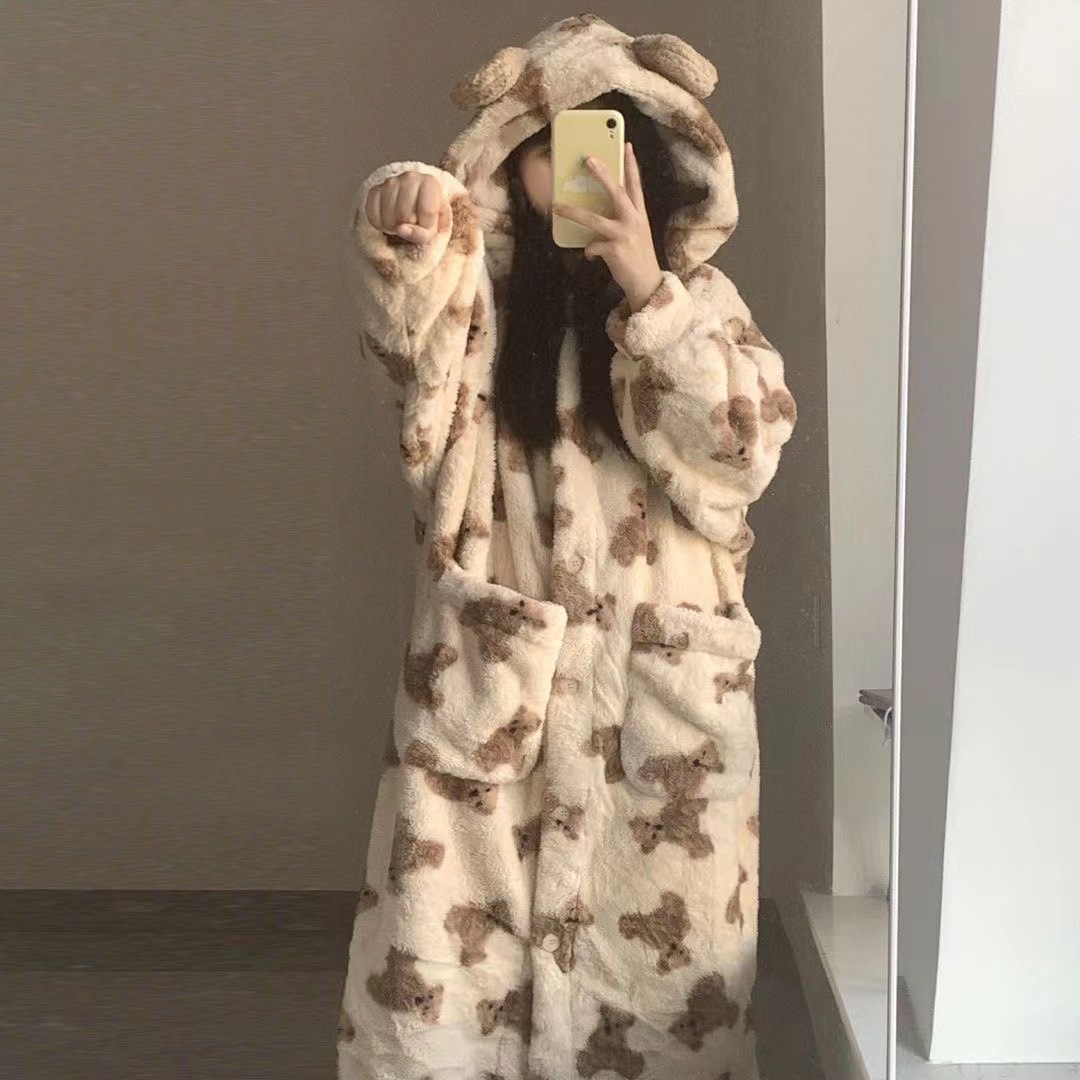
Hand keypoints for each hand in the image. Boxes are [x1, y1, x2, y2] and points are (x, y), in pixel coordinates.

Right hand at [366, 170, 449, 243]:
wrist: (417, 207)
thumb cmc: (431, 219)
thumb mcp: (438, 229)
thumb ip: (424, 234)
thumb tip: (401, 229)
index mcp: (430, 182)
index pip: (427, 213)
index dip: (427, 227)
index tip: (428, 226)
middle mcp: (409, 177)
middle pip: (404, 215)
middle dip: (409, 227)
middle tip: (413, 225)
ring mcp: (390, 182)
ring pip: (388, 218)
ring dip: (394, 229)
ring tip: (402, 224)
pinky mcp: (375, 190)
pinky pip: (372, 215)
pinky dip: (380, 225)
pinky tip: (390, 222)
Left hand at [552, 142, 664, 311]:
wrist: (646, 284)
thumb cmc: (637, 256)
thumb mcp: (635, 233)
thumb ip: (622, 218)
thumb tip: (596, 207)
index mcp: (639, 214)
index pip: (636, 184)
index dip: (631, 164)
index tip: (626, 145)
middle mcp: (634, 220)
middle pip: (617, 192)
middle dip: (603, 174)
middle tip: (589, 159)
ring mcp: (625, 235)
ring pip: (594, 219)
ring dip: (573, 212)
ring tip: (557, 206)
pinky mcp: (615, 250)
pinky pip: (592, 246)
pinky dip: (589, 251)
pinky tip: (592, 256)